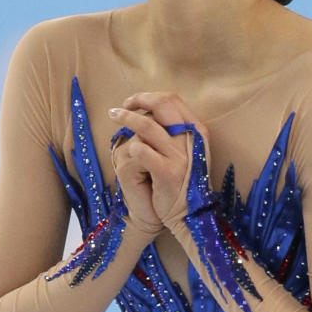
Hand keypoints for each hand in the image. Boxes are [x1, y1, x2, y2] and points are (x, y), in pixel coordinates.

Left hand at [109, 91, 209, 227]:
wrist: (190, 214)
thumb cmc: (183, 181)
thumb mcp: (186, 152)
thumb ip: (175, 132)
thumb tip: (150, 110)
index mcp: (197, 131)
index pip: (173, 100)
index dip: (149, 97)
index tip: (134, 102)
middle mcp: (191, 139)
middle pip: (163, 104)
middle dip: (138, 100)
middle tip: (122, 107)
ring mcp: (180, 156)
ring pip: (148, 126)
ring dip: (127, 118)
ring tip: (113, 116)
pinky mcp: (167, 173)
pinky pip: (142, 151)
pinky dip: (131, 147)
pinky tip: (125, 150)